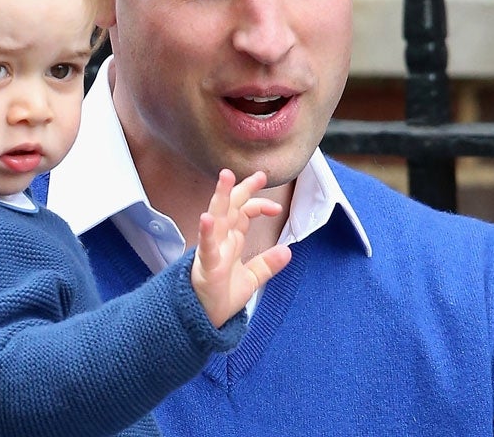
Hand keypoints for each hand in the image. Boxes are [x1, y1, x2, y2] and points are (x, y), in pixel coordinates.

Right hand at [190, 169, 292, 326]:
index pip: (243, 213)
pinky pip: (205, 246)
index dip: (258, 204)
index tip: (277, 207)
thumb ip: (267, 264)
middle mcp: (221, 240)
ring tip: (226, 178)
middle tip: (259, 174)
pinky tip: (207, 218)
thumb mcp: (252, 279)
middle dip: (242, 188)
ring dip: (220, 197)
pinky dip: (206, 232)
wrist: (206, 320)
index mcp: (230, 241)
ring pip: (216, 218)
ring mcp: (212, 251)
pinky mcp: (206, 266)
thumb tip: (288, 251)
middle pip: (231, 207)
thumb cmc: (222, 297)